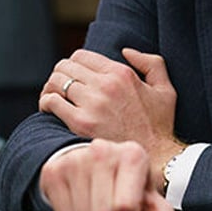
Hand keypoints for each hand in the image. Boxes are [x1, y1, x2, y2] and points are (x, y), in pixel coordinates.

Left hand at [39, 48, 181, 185]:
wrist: (155, 158)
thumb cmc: (159, 126)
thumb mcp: (165, 90)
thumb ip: (151, 63)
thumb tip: (126, 51)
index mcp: (122, 74)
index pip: (82, 56)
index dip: (74, 63)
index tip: (75, 76)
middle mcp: (106, 85)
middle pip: (65, 66)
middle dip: (60, 74)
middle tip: (61, 87)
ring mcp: (92, 103)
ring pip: (56, 81)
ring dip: (51, 87)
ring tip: (53, 97)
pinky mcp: (81, 122)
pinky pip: (52, 102)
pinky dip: (46, 103)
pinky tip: (50, 109)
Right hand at [40, 139, 173, 210]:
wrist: (97, 165)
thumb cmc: (129, 189)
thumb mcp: (153, 206)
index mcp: (133, 155)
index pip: (126, 207)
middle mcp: (104, 150)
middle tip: (112, 209)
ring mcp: (76, 158)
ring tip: (97, 203)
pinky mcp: (54, 170)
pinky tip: (82, 199)